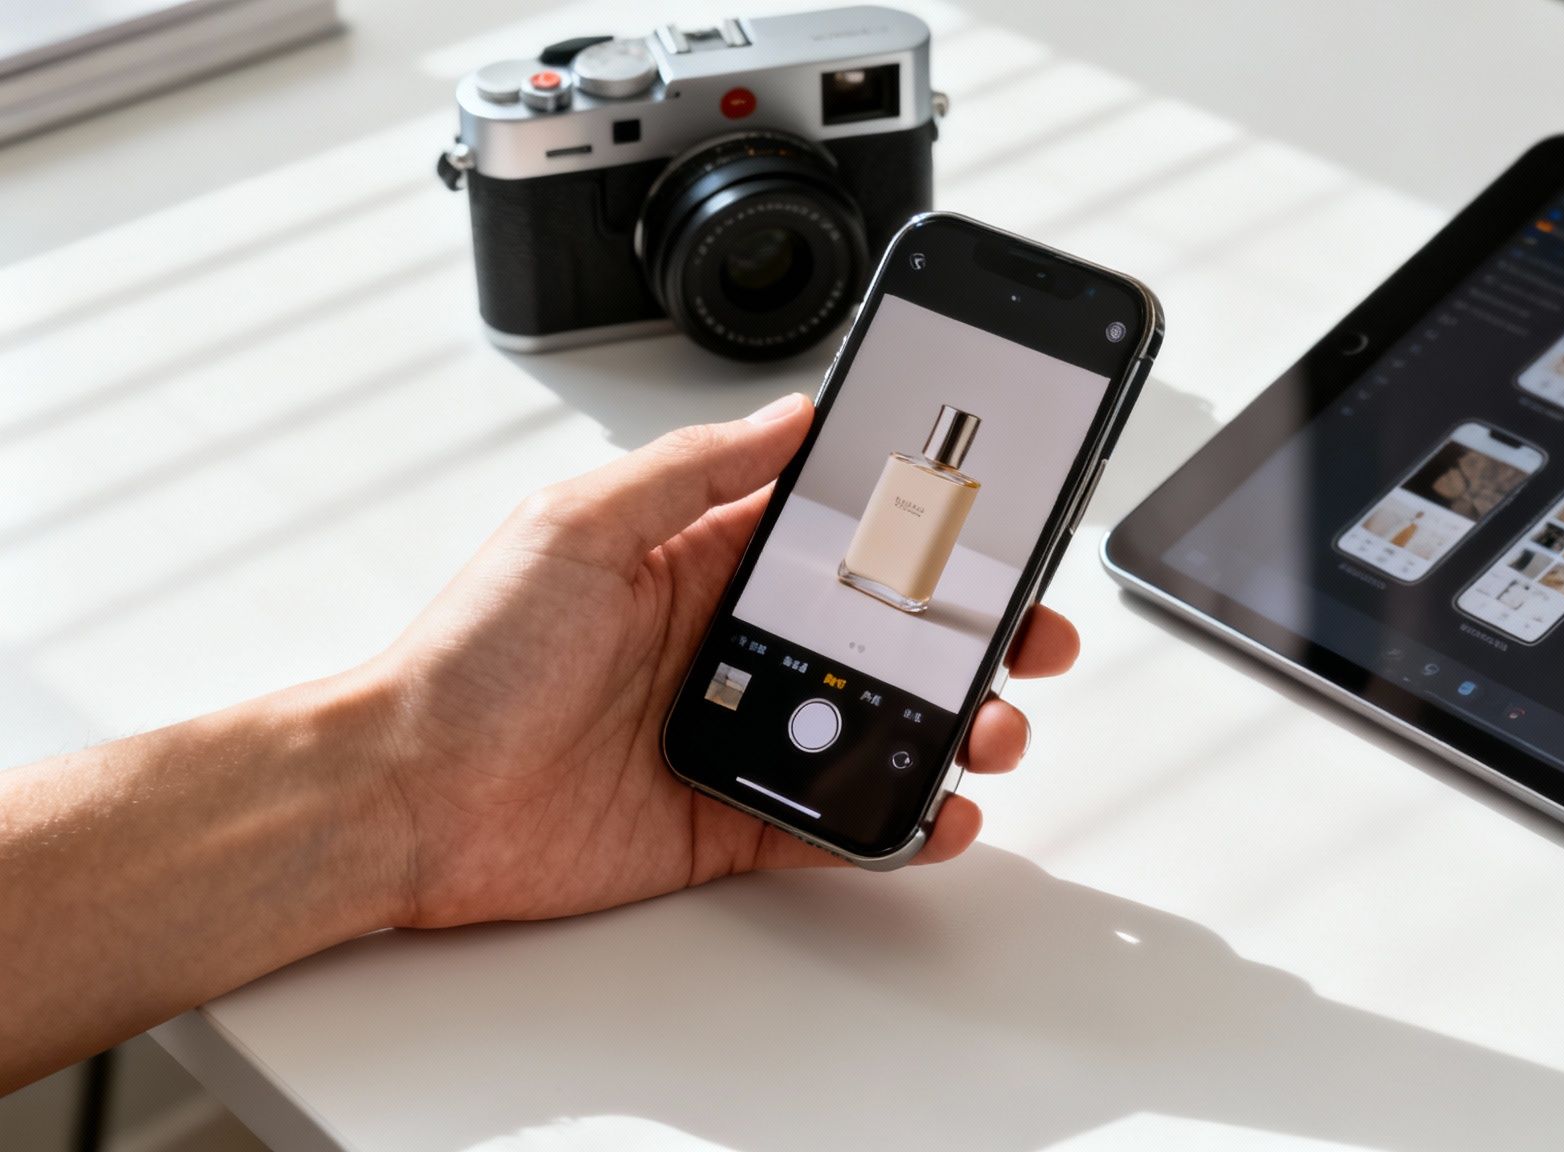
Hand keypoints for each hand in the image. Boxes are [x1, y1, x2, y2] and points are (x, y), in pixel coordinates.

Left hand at [360, 393, 1079, 928]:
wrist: (407, 795)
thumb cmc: (470, 657)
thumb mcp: (580, 524)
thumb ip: (693, 469)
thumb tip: (789, 414)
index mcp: (701, 560)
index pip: (838, 535)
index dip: (920, 531)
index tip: (988, 525)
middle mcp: (730, 644)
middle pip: (882, 634)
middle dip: (969, 634)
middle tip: (1027, 635)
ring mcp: (738, 732)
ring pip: (876, 727)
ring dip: (951, 727)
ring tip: (992, 729)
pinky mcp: (728, 818)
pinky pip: (833, 819)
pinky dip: (895, 822)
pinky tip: (939, 812)